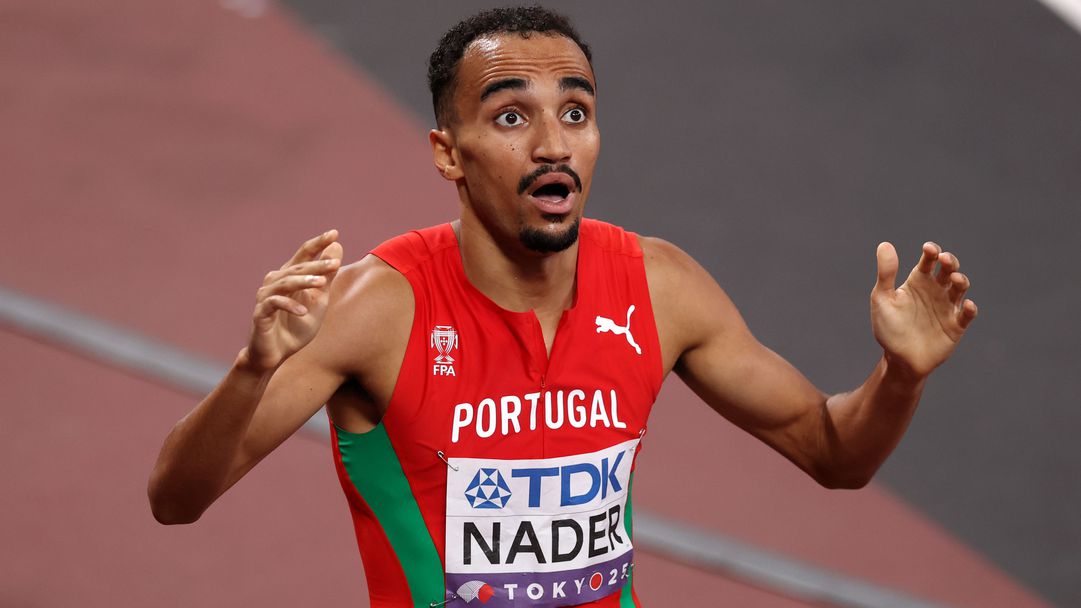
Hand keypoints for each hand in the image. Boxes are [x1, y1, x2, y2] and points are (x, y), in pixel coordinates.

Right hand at [241, 230, 342, 372]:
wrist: (276, 355)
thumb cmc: (296, 327)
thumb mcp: (318, 301)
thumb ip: (326, 277)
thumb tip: (337, 246)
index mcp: (288, 277)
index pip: (303, 255)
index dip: (317, 243)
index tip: (334, 233)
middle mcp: (274, 282)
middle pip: (297, 267)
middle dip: (317, 265)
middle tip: (335, 264)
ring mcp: (266, 297)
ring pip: (284, 282)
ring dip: (303, 282)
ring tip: (321, 283)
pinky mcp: (260, 314)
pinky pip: (273, 304)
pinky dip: (289, 306)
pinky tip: (303, 311)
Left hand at [870, 242, 977, 377]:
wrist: (898, 359)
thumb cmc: (889, 328)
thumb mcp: (882, 299)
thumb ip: (886, 273)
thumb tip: (884, 244)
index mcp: (918, 281)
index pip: (929, 260)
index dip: (932, 252)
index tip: (929, 249)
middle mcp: (935, 291)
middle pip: (948, 269)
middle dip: (950, 262)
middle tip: (944, 259)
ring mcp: (947, 307)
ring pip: (960, 288)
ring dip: (960, 281)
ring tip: (954, 278)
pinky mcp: (956, 326)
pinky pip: (966, 314)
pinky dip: (969, 309)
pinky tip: (966, 305)